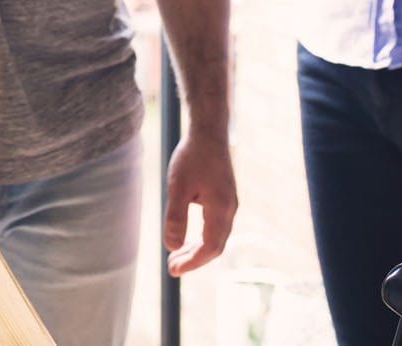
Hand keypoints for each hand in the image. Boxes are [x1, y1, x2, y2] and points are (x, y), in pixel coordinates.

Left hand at [163, 129, 236, 276]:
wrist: (208, 132)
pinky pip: (216, 227)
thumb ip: (175, 218)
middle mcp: (229, 210)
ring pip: (216, 237)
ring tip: (176, 256)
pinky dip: (201, 238)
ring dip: (197, 250)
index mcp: (221, 209)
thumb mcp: (178, 187)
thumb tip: (172, 247)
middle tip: (171, 267)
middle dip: (194, 259)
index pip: (209, 248)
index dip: (192, 262)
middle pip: (215, 246)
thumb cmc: (192, 157)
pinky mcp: (225, 198)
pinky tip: (186, 238)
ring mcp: (229, 204)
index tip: (173, 269)